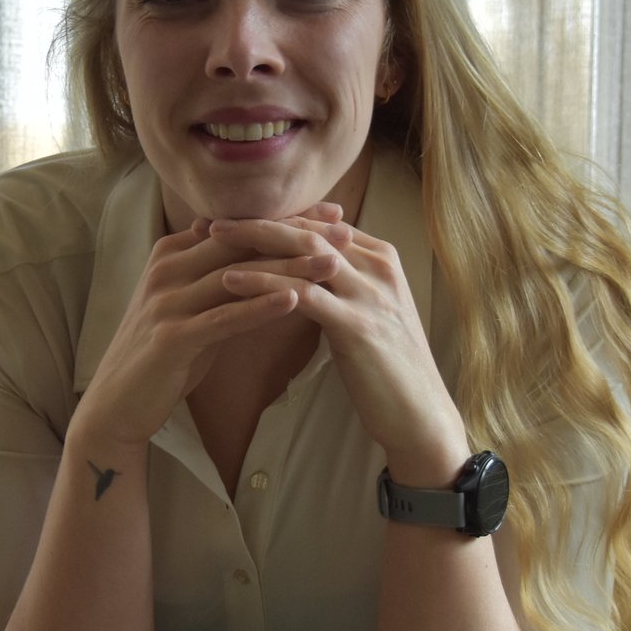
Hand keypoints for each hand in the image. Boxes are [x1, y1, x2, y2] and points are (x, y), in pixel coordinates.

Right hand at [71, 216, 342, 453]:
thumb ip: (222, 277)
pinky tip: (294, 300)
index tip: (333, 213)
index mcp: (172, 253)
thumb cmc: (165, 354)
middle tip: (343, 229)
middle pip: (241, 242)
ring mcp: (166, 301)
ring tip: (332, 264)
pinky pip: (222, 317)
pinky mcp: (170, 337)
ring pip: (237, 276)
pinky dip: (259, 307)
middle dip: (295, 234)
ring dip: (288, 269)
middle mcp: (167, 269)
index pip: (239, 227)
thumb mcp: (193, 305)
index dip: (287, 218)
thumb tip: (265, 253)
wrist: (117, 402)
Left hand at [206, 209, 470, 487]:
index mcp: (382, 258)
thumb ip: (343, 283)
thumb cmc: (388, 367)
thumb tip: (303, 270)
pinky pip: (302, 294)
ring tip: (211, 240)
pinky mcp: (357, 325)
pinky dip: (263, 283)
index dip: (277, 218)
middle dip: (259, 220)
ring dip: (254, 242)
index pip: (321, 223)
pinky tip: (230, 282)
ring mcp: (370, 294)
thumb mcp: (368, 311)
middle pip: (310, 229)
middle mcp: (379, 267)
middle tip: (214, 219)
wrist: (420, 413)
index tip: (236, 217)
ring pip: (304, 253)